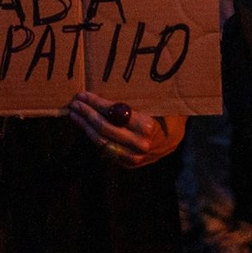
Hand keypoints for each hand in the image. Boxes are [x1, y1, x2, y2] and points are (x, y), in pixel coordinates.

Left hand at [68, 92, 184, 168]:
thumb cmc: (165, 111)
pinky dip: (95, 139)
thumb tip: (106, 88)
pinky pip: (107, 151)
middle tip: (74, 103)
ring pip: (102, 143)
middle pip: (104, 129)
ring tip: (75, 115)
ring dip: (86, 128)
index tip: (83, 94)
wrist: (176, 136)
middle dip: (86, 114)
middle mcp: (139, 144)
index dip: (95, 104)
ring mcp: (134, 157)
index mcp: (146, 126)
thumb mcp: (154, 100)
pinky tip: (87, 128)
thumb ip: (134, 100)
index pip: (112, 115)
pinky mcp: (129, 164)